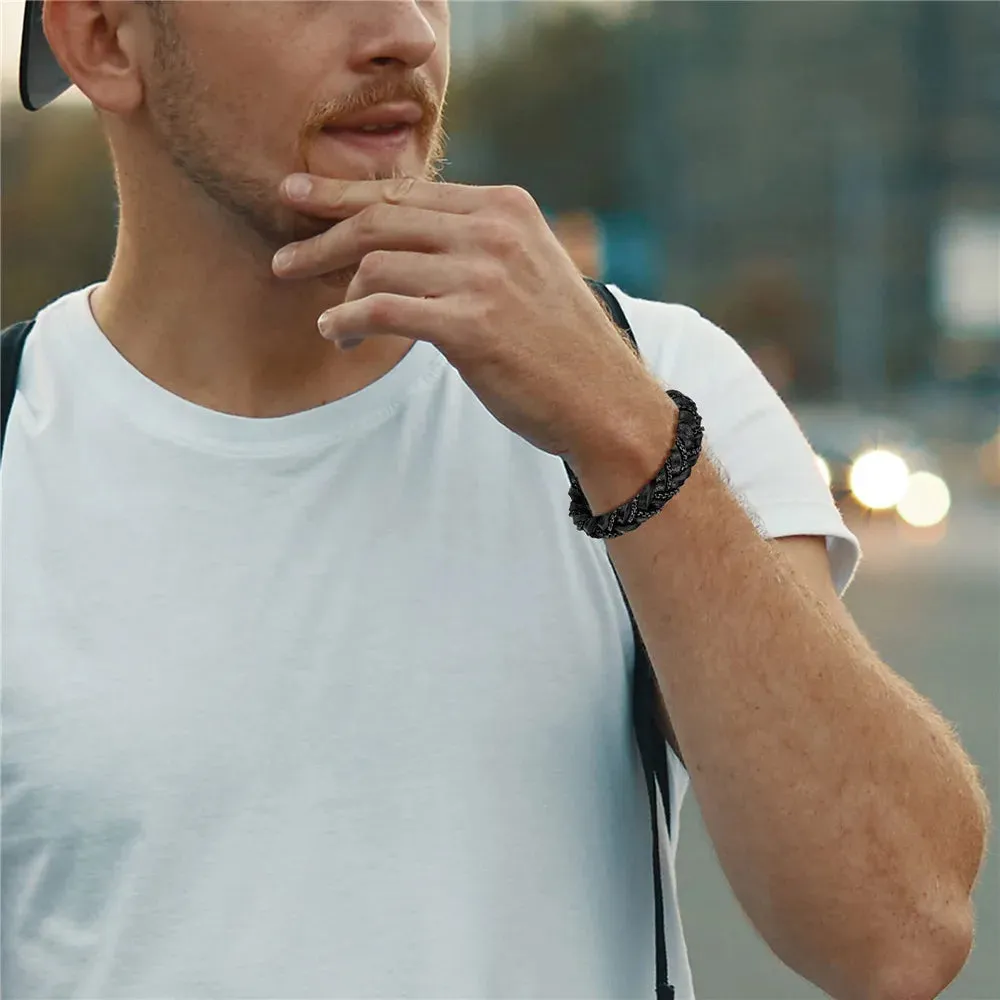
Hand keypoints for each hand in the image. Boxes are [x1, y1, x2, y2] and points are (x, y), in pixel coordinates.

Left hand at [272, 174, 672, 469]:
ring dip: (338, 297)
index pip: (407, 192)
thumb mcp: (526, 270)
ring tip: (329, 324)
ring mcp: (482, 275)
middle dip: (320, 237)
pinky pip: (380, 310)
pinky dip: (345, 322)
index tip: (300, 196)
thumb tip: (398, 246)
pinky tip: (335, 335)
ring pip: (375, 266)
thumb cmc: (559, 344)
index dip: (345, 195)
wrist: (604, 399)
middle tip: (282, 260)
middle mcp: (493, 231)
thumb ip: (474, 245)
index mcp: (505, 208)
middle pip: (381, 219)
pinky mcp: (470, 324)